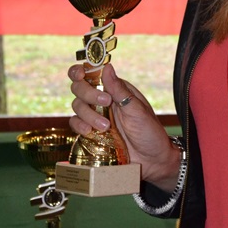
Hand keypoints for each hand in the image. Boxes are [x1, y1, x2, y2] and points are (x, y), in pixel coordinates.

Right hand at [68, 62, 180, 189]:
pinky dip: (79, 126)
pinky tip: (90, 132)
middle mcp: (102, 100)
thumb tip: (108, 67)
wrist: (152, 160)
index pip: (91, 73)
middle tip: (106, 103)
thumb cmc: (149, 132)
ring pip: (77, 106)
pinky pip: (76, 124)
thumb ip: (120, 90)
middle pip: (79, 88)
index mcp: (115, 89)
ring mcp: (95, 116)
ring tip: (106, 126)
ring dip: (88, 114)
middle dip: (88, 93)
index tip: (81, 75)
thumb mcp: (137, 110)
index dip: (80, 71)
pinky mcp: (90, 132)